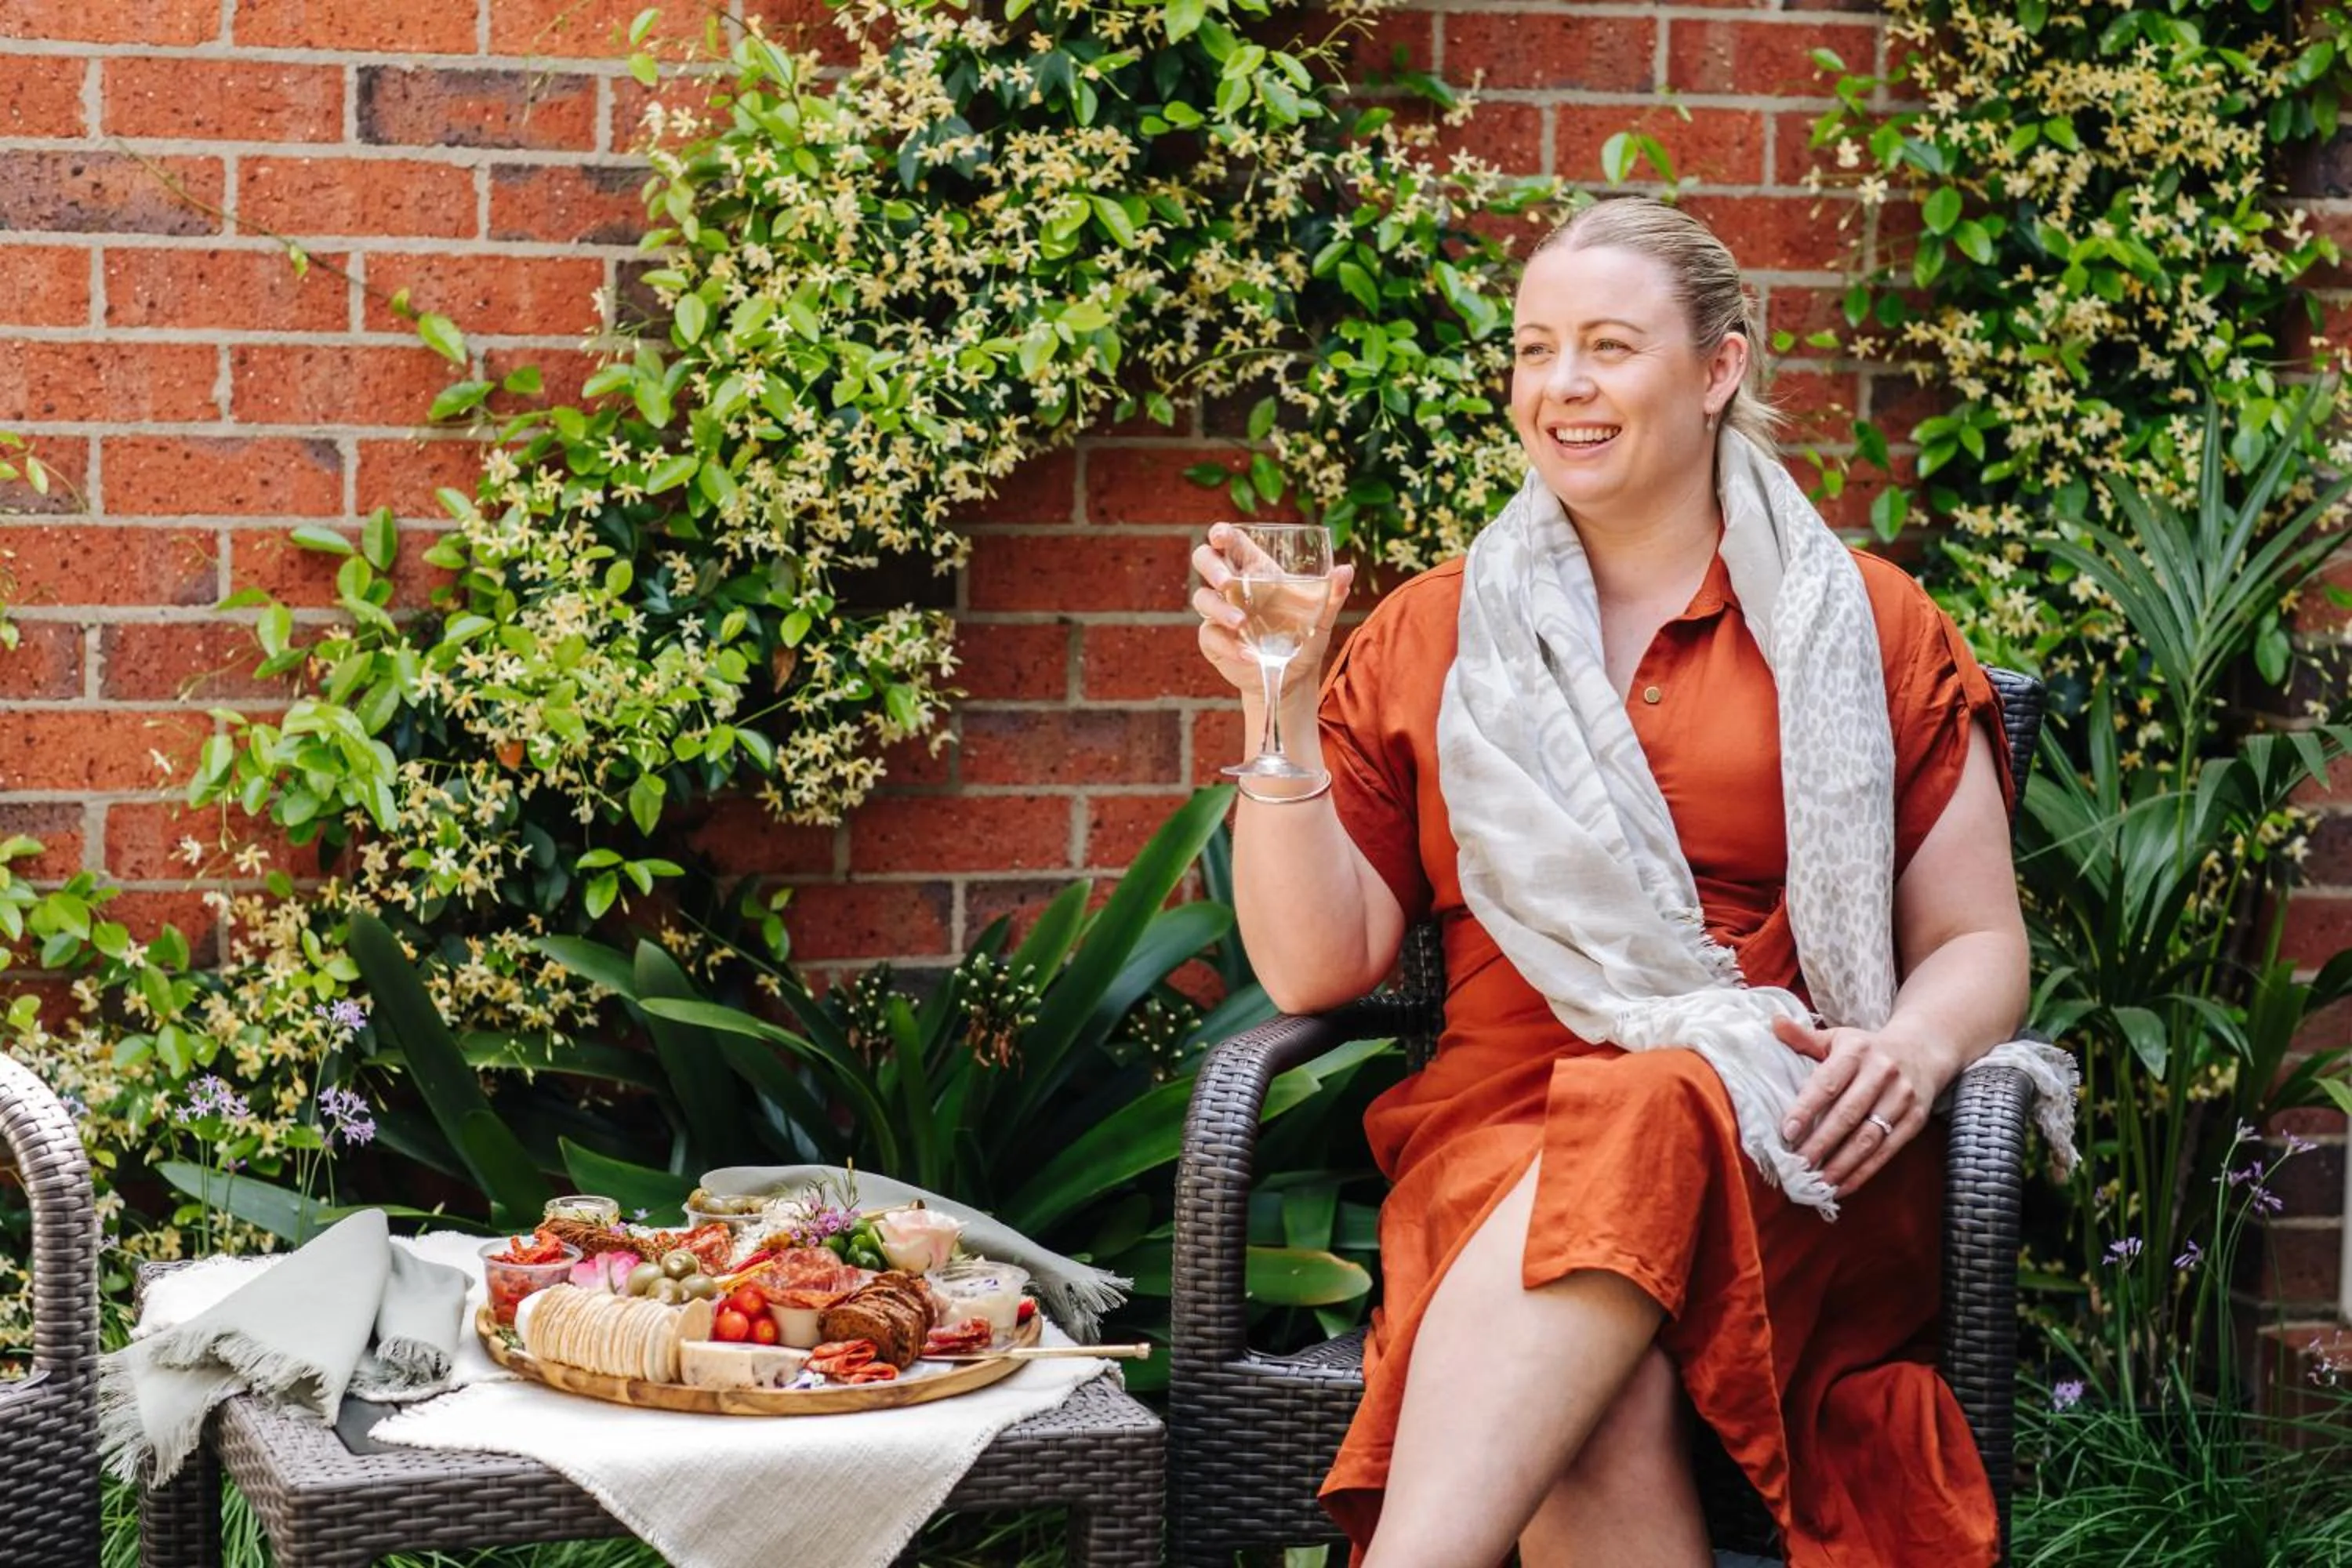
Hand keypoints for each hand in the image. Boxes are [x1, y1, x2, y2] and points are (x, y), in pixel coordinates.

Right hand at [1190, 524, 1354, 698]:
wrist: (1293, 678)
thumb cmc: (1305, 640)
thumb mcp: (1321, 618)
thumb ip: (1332, 595)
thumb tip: (1346, 570)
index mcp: (1257, 570)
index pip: (1232, 542)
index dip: (1221, 533)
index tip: (1220, 535)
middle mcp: (1233, 587)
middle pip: (1205, 560)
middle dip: (1211, 566)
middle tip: (1226, 581)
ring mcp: (1219, 612)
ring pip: (1202, 598)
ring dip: (1219, 608)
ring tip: (1241, 623)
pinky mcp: (1213, 640)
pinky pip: (1210, 635)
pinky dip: (1228, 646)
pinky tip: (1250, 655)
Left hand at [1772, 1016, 1944, 1196]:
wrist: (1924, 1049)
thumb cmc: (1868, 1048)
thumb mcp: (1839, 1037)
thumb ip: (1804, 1037)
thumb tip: (1773, 1022)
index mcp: (1857, 1051)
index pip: (1828, 1083)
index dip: (1807, 1108)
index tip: (1786, 1132)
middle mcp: (1882, 1073)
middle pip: (1848, 1115)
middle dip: (1821, 1143)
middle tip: (1797, 1165)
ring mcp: (1901, 1098)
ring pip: (1869, 1137)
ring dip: (1841, 1164)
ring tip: (1817, 1183)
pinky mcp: (1915, 1120)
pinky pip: (1887, 1151)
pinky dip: (1864, 1172)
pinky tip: (1842, 1186)